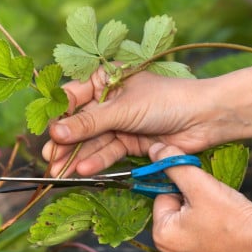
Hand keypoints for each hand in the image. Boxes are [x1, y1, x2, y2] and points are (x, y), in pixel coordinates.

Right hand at [43, 68, 216, 175]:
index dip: (58, 116)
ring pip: (92, 141)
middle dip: (65, 142)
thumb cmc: (164, 100)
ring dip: (77, 156)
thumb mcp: (122, 109)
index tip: (46, 133)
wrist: (204, 119)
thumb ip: (88, 123)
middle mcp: (109, 101)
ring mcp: (119, 123)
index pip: (73, 97)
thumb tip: (55, 132)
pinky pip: (108, 151)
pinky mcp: (129, 142)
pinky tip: (83, 170)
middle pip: (80, 123)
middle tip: (49, 159)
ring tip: (60, 171)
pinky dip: (97, 161)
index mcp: (105, 80)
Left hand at [149, 142, 251, 251]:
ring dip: (199, 215)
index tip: (202, 195)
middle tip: (212, 206)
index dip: (183, 190)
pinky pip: (197, 237)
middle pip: (173, 212)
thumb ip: (173, 164)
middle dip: (190, 203)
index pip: (162, 197)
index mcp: (162, 237)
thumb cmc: (233, 218)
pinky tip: (222, 229)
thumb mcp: (199, 184)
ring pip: (185, 223)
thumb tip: (154, 150)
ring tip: (219, 217)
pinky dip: (207, 229)